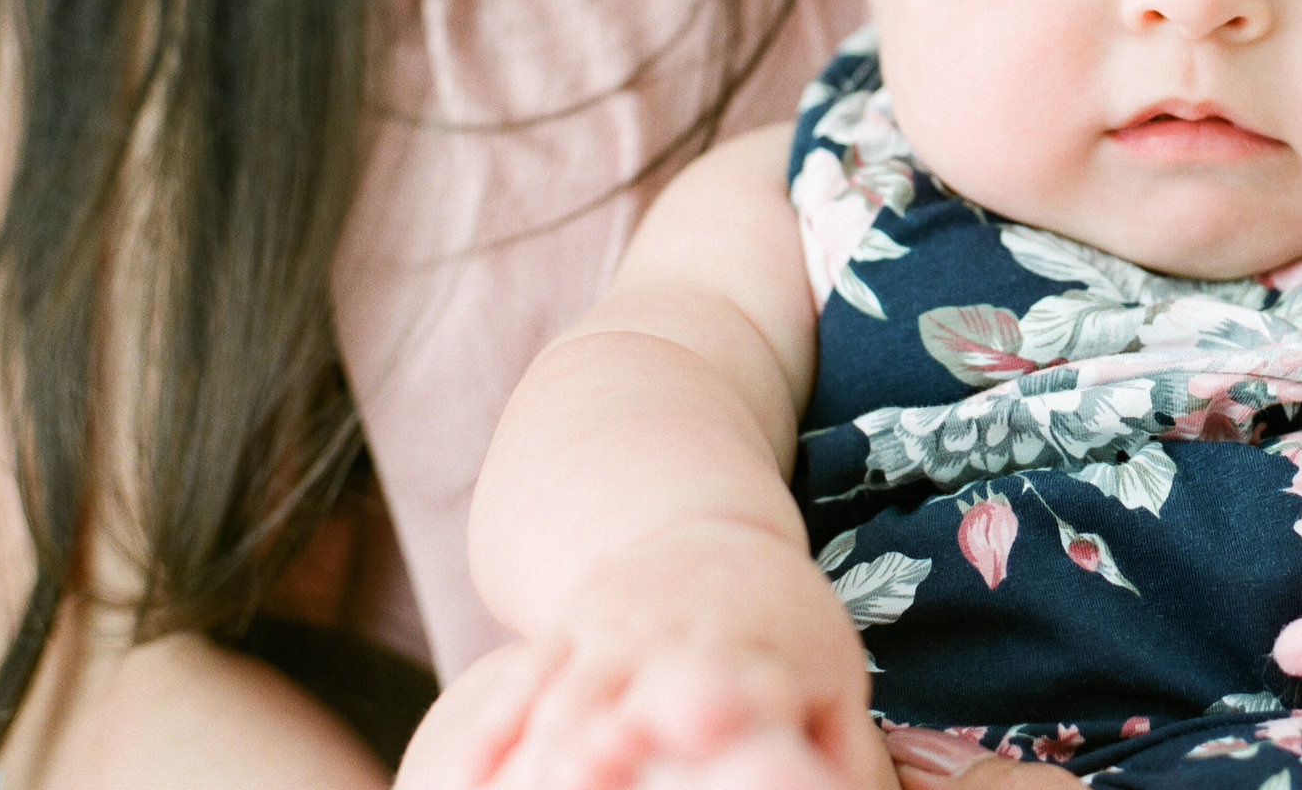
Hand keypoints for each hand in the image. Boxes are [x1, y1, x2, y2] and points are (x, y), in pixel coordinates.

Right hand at [466, 522, 892, 789]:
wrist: (712, 536)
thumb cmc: (784, 629)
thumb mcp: (832, 679)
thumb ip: (840, 750)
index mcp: (750, 653)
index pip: (714, 696)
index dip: (685, 723)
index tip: (654, 755)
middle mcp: (673, 640)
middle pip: (624, 702)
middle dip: (589, 751)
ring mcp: (609, 634)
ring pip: (560, 697)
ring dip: (532, 752)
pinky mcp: (563, 635)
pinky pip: (516, 687)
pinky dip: (487, 734)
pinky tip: (460, 781)